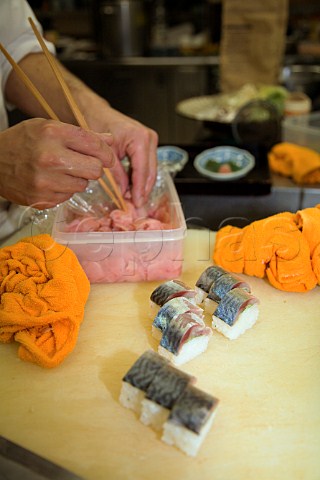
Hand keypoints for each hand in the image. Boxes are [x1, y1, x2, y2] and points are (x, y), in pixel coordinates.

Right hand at [0, 118, 114, 208]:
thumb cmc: (22, 142)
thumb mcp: (48, 127)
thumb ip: (81, 134)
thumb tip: (110, 140)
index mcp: (53, 133)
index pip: (94, 144)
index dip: (106, 152)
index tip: (108, 157)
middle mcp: (50, 157)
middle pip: (95, 169)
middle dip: (93, 167)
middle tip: (83, 164)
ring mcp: (46, 181)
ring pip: (83, 185)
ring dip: (77, 179)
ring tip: (60, 170)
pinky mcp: (42, 199)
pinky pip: (68, 196)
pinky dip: (64, 189)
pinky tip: (50, 180)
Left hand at [86, 103, 157, 207]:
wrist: (96, 112)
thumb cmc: (97, 125)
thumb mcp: (104, 153)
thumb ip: (116, 173)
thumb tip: (124, 192)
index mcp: (140, 138)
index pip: (142, 170)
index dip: (139, 189)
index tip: (136, 203)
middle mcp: (149, 138)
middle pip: (150, 172)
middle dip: (143, 190)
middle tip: (136, 205)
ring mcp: (150, 141)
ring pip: (150, 170)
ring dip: (142, 186)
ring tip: (134, 199)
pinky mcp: (147, 145)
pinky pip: (146, 165)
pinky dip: (140, 178)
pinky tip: (133, 189)